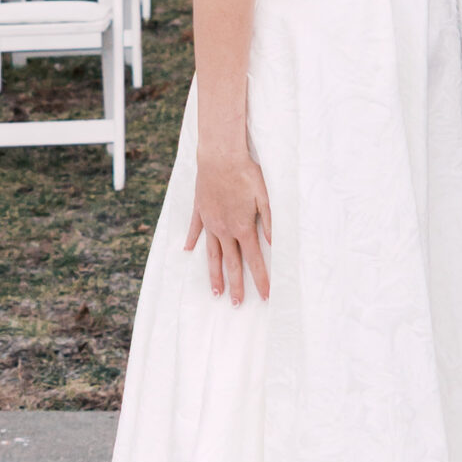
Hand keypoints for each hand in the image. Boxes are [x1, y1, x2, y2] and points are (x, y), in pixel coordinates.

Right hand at [185, 150, 272, 303]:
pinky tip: (186, 251)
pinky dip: (191, 240)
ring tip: (216, 291)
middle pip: (231, 263)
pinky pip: (194, 229)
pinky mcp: (200, 210)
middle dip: (236, 285)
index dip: (260, 280)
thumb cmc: (246, 174)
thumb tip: (275, 244)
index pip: (254, 260)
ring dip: (215, 274)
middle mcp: (224, 229)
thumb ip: (269, 223)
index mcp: (243, 227)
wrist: (220, 156)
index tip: (265, 296)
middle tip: (237, 305)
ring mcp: (210, 221)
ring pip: (212, 254)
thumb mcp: (265, 197)